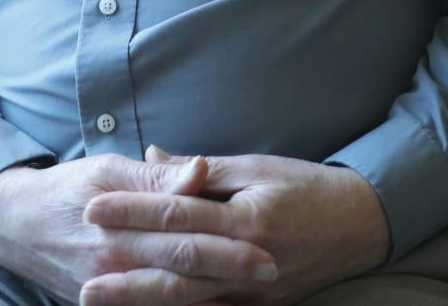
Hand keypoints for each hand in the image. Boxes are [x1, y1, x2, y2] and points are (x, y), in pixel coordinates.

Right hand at [0, 154, 277, 304]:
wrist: (16, 225)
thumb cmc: (69, 189)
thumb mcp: (108, 171)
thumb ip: (157, 179)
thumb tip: (199, 171)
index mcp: (120, 226)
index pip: (183, 235)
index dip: (226, 242)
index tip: (266, 244)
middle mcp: (115, 264)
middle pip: (184, 274)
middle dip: (230, 274)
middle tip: (273, 270)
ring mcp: (108, 292)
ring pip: (170, 300)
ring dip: (212, 299)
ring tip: (253, 295)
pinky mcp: (102, 305)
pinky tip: (212, 305)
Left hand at [79, 147, 389, 304]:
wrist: (363, 225)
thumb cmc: (307, 187)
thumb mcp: (255, 166)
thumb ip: (199, 169)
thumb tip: (151, 157)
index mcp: (246, 217)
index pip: (178, 215)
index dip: (132, 212)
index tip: (93, 207)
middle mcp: (248, 261)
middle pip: (176, 270)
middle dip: (127, 272)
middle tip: (84, 272)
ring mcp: (255, 293)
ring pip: (189, 301)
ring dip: (142, 301)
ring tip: (99, 299)